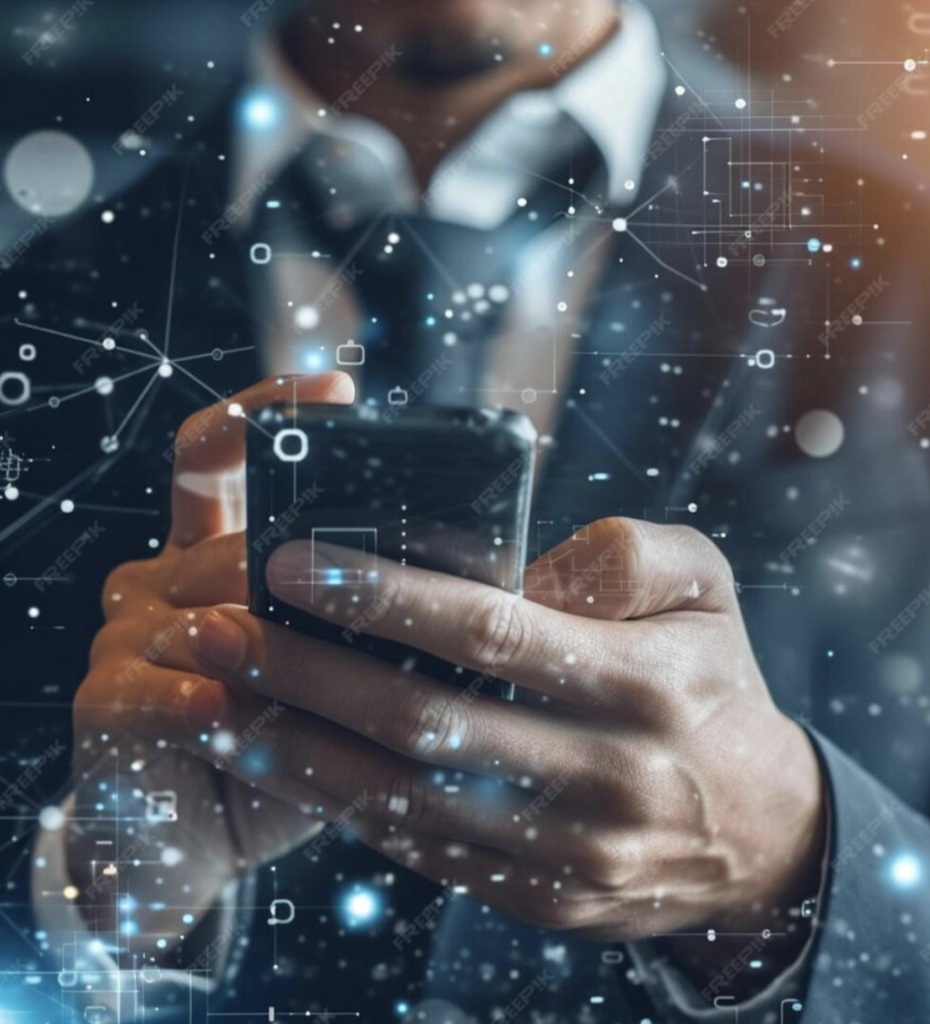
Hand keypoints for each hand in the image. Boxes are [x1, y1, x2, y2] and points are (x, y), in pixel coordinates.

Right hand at [67, 372, 353, 953]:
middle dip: (289, 570)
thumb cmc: (289, 739)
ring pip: (198, 611)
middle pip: (225, 539)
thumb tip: (492, 581)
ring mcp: (124, 635)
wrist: (195, 837)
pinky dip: (198, 702)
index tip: (339, 391)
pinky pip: (153, 690)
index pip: (215, 455)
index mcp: (213, 552)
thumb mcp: (341, 670)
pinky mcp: (101, 700)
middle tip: (355, 591)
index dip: (264, 410)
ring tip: (311, 664)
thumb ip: (379, 620)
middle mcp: (162, 579)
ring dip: (259, 641)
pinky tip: (225, 709)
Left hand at [230, 517, 824, 951]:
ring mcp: (564, 851)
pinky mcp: (536, 898)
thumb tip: (517, 560)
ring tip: (213, 699)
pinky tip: (275, 762)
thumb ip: (626, 552)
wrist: (757, 833)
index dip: (385, 596)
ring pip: (405, 798)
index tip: (294, 562)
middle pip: (424, 721)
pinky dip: (338, 804)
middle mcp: (598, 773)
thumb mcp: (706, 590)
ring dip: (295, 749)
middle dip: (305, 673)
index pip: (491, 632)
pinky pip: (420, 849)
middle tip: (216, 627)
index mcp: (639, 683)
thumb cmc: (710, 684)